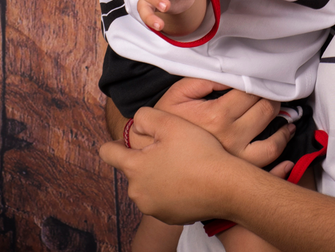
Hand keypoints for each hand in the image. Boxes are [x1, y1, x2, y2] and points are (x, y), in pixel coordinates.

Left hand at [100, 107, 238, 222]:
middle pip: (132, 170)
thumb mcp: (171, 123)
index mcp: (135, 167)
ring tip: (181, 166)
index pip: (108, 153)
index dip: (114, 143)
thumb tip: (136, 123)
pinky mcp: (168, 217)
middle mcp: (138, 192)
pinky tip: (189, 181)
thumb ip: (146, 117)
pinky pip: (163, 199)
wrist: (226, 186)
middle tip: (169, 150)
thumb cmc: (199, 153)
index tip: (124, 141)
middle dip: (146, 159)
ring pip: (148, 185)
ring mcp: (153, 207)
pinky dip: (171, 191)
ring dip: (158, 176)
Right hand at [155, 78, 293, 166]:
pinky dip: (282, 167)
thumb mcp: (177, 94)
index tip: (263, 79)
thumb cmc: (166, 125)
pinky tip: (288, 160)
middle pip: (266, 112)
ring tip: (286, 122)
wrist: (151, 159)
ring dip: (285, 130)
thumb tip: (230, 74)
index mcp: (217, 116)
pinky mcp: (237, 175)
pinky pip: (268, 171)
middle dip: (273, 100)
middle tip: (275, 95)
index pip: (250, 92)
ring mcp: (236, 160)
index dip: (259, 82)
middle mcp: (231, 138)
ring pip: (273, 144)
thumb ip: (204, 80)